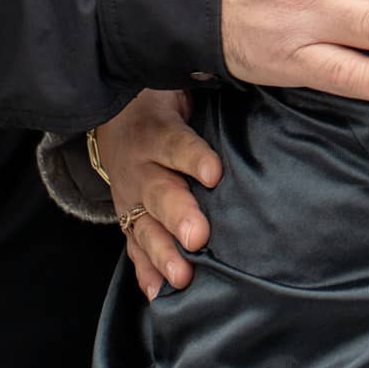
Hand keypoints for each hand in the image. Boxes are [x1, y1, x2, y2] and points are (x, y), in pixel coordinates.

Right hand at [96, 89, 220, 300]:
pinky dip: (144, 270)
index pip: (177, 144)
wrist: (114, 119)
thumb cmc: (165, 104)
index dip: (193, 158)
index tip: (214, 173)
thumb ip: (208, 87)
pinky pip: (133, 246)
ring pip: (144, 226)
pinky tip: (158, 292)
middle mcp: (142, 167)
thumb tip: (254, 75)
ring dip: (163, 253)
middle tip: (199, 236)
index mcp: (157, 132)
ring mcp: (131, 198)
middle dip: (179, 216)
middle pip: (160, 192)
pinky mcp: (128, 218)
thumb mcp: (179, 86)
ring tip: (182, 275)